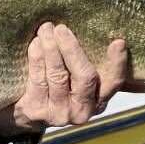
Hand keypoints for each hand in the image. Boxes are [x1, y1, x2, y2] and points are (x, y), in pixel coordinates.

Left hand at [0, 23, 128, 136]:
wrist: (26, 115)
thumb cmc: (56, 88)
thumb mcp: (75, 81)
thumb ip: (84, 63)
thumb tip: (87, 28)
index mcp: (98, 101)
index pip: (113, 83)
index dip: (117, 64)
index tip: (118, 42)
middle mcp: (82, 111)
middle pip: (84, 77)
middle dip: (72, 49)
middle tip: (62, 28)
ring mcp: (60, 113)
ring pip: (58, 75)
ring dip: (51, 48)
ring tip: (46, 30)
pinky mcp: (38, 111)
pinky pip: (38, 79)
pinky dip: (37, 57)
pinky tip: (36, 43)